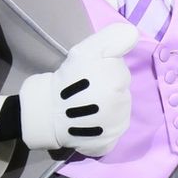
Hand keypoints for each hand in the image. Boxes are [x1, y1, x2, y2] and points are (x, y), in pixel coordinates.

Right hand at [19, 22, 136, 156]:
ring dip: (105, 109)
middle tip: (85, 93)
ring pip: (118, 112)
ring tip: (84, 108)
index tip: (90, 78)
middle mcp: (123, 106)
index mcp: (119, 82)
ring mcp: (117, 126)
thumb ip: (113, 39)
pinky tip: (89, 123)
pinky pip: (112, 132)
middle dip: (105, 91)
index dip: (105, 74)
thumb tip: (133, 35)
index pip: (121, 75)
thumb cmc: (67, 78)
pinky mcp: (108, 142)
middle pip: (120, 94)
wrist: (44, 110)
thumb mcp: (87, 50)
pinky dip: (102, 129)